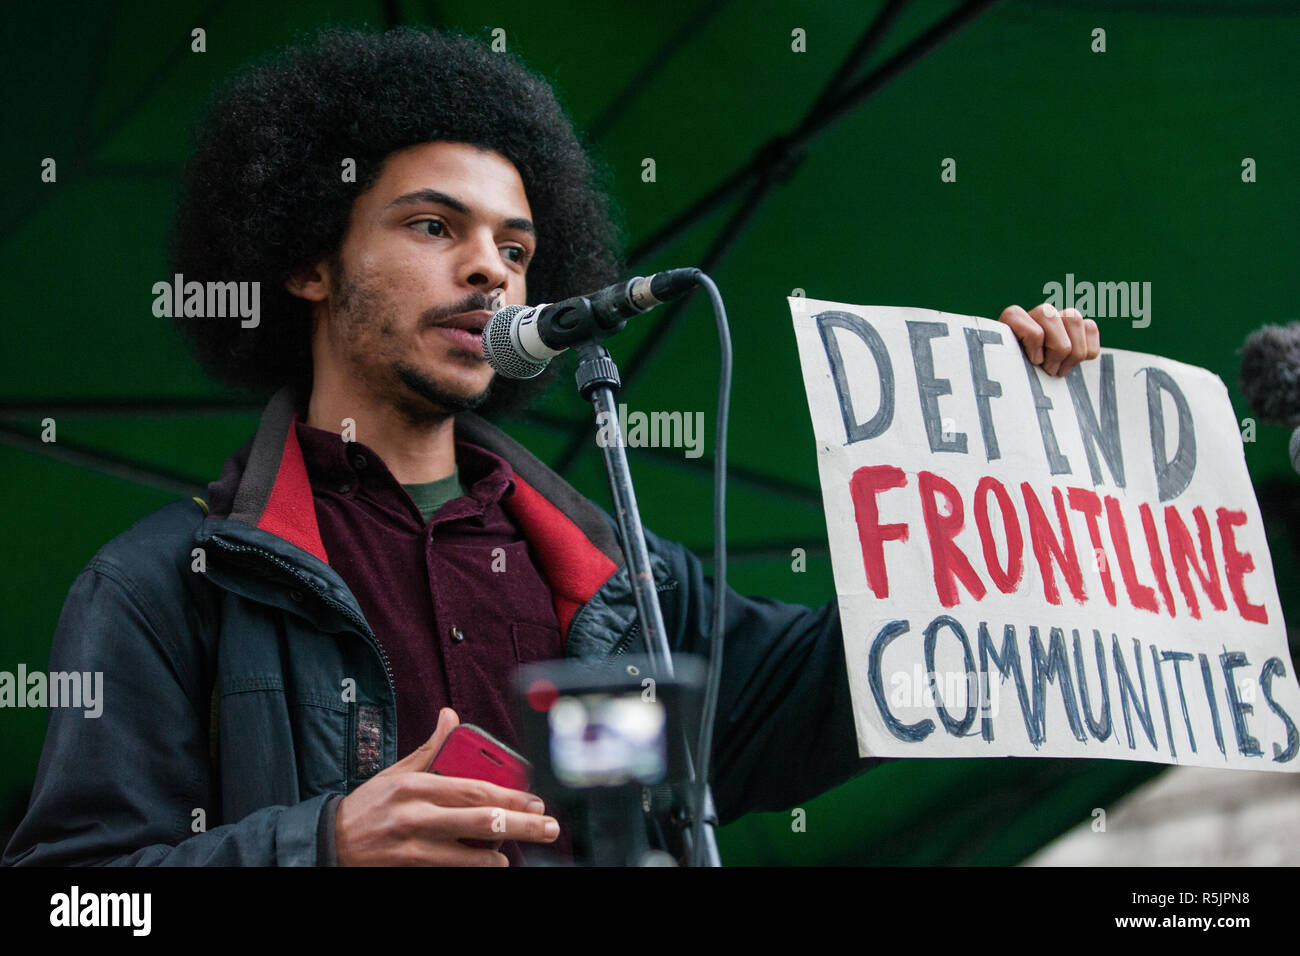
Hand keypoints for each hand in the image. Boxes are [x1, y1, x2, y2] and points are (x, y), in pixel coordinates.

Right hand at [333, 707, 557, 865]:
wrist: (330, 842)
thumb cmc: (370, 805)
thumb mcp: (396, 772)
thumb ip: (430, 748)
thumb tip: (450, 716)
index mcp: (416, 785)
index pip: (473, 788)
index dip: (509, 795)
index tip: (534, 798)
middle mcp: (417, 815)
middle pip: (480, 820)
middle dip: (520, 823)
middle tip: (547, 825)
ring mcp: (414, 845)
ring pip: (470, 851)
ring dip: (501, 850)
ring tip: (524, 845)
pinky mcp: (411, 866)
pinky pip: (453, 868)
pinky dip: (478, 865)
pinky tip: (493, 862)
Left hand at [998, 303, 1099, 376]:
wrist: (1028, 393)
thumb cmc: (1016, 384)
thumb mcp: (1008, 377)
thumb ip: (1008, 368)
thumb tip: (1029, 365)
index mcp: (1008, 325)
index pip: (1015, 316)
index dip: (1031, 339)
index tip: (1035, 361)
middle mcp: (1034, 317)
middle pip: (1048, 313)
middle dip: (1055, 347)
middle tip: (1050, 371)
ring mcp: (1058, 320)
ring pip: (1072, 317)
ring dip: (1073, 350)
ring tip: (1062, 371)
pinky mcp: (1078, 330)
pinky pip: (1090, 328)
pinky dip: (1088, 349)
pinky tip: (1077, 365)